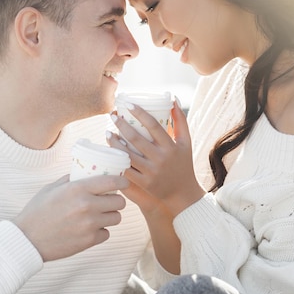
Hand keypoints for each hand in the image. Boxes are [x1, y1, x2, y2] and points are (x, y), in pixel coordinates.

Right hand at [14, 174, 128, 261]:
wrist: (28, 239)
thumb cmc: (37, 211)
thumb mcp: (51, 188)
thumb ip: (70, 180)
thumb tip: (85, 172)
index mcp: (78, 189)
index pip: (112, 182)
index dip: (122, 182)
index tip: (124, 183)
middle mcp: (87, 205)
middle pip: (119, 202)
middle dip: (116, 201)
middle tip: (108, 201)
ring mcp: (90, 224)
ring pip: (116, 218)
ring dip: (110, 216)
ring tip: (99, 215)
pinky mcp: (89, 241)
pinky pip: (106, 233)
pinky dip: (100, 231)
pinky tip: (89, 229)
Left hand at [109, 100, 204, 215]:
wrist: (183, 194)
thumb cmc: (183, 163)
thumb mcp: (186, 142)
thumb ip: (180, 121)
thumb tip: (173, 99)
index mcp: (171, 146)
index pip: (153, 125)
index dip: (140, 113)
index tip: (128, 105)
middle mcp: (161, 159)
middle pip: (137, 139)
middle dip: (122, 125)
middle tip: (112, 116)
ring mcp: (152, 172)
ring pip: (128, 155)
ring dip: (115, 143)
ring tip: (107, 132)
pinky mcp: (144, 183)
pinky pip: (127, 170)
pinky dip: (117, 160)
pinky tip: (110, 152)